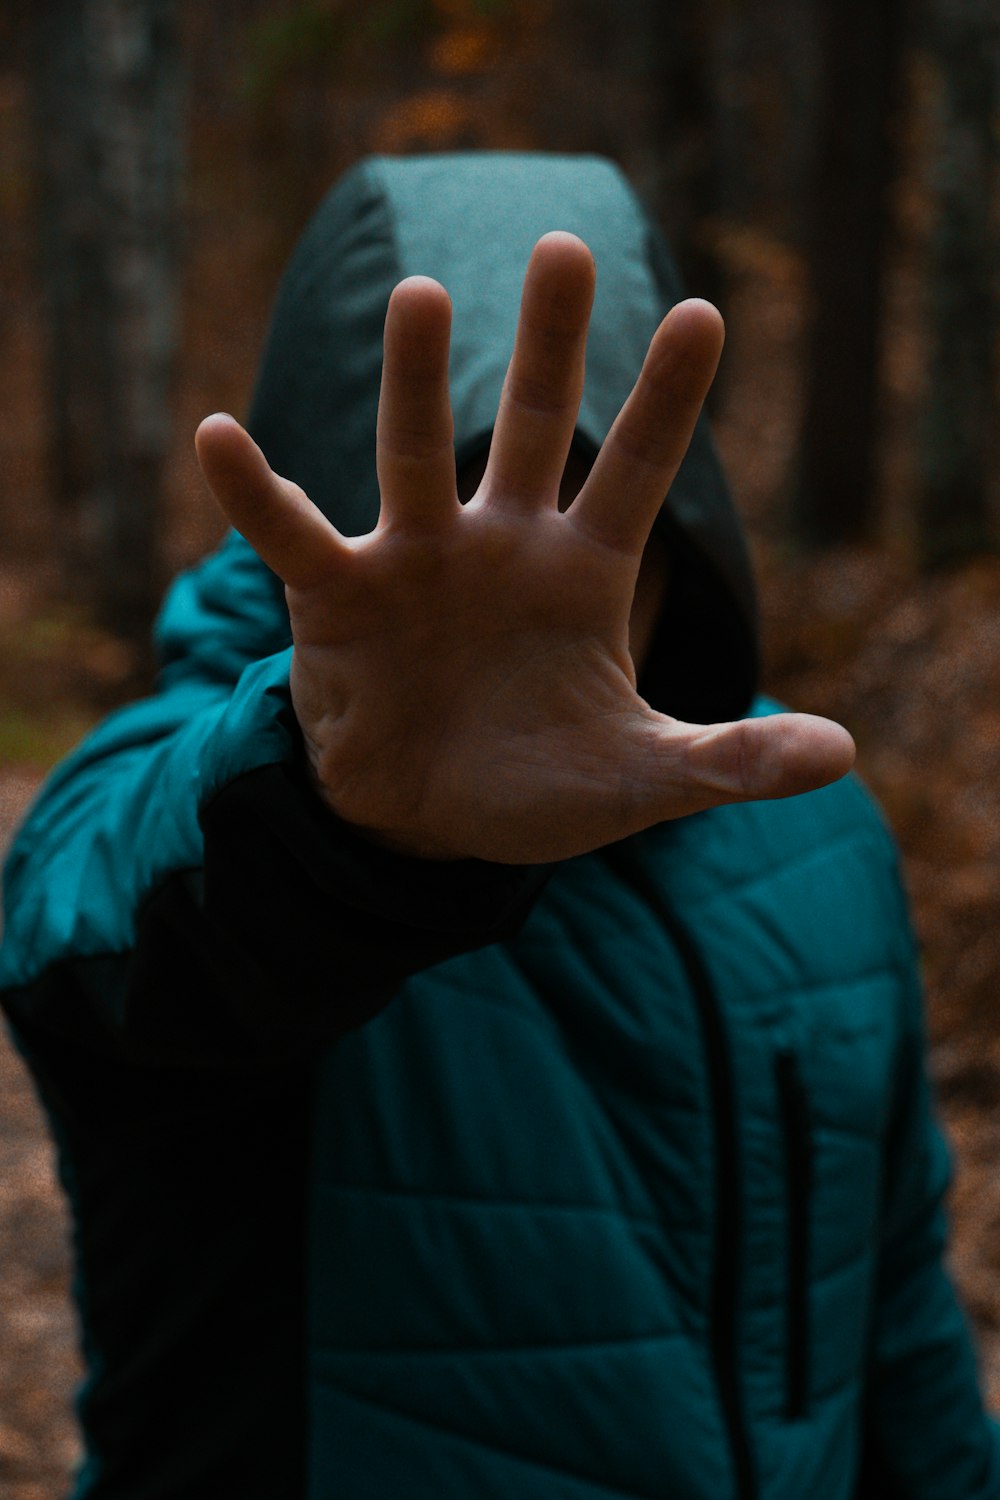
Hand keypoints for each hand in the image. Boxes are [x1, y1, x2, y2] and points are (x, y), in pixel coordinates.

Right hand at [195, 232, 854, 863]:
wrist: (426, 820)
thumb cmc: (537, 788)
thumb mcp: (640, 782)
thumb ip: (729, 762)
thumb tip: (840, 755)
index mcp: (582, 574)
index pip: (636, 472)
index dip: (668, 400)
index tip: (706, 312)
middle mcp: (501, 547)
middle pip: (533, 427)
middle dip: (551, 343)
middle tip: (569, 243)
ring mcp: (417, 563)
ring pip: (413, 456)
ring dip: (417, 380)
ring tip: (425, 292)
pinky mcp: (339, 599)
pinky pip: (291, 536)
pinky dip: (255, 494)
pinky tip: (217, 436)